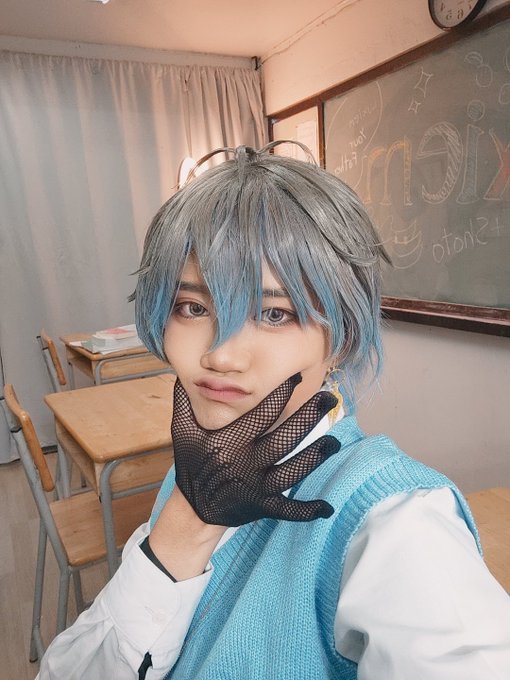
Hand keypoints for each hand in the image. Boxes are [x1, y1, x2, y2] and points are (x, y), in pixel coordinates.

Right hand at [171, 373, 340, 525]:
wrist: (193, 507)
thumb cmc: (193, 463)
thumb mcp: (182, 431)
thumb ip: (185, 401)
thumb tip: (185, 371)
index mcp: (229, 442)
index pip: (260, 414)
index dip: (280, 394)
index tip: (297, 376)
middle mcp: (244, 464)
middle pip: (282, 440)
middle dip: (307, 419)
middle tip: (328, 399)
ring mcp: (255, 488)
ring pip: (290, 472)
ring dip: (313, 458)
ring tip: (334, 441)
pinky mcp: (262, 507)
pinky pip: (287, 511)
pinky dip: (307, 511)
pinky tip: (326, 508)